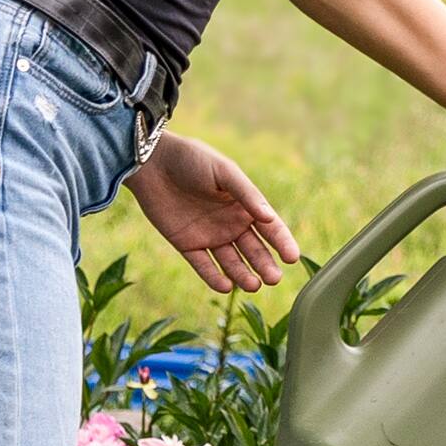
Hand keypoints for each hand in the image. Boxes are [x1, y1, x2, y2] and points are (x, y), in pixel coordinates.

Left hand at [129, 134, 299, 293]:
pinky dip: (214, 277)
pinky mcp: (187, 244)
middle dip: (265, 265)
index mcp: (246, 206)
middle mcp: (232, 224)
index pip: (271, 229)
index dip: (283, 243)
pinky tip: (225, 286)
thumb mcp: (224, 172)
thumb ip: (247, 194)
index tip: (292, 258)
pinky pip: (203, 265)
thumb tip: (271, 217)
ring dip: (243, 275)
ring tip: (253, 285)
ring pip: (232, 261)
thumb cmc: (193, 159)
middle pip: (255, 250)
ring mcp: (210, 235)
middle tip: (274, 279)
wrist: (152, 162)